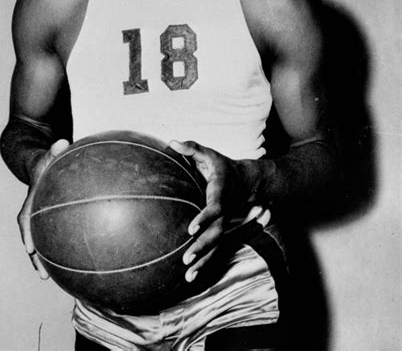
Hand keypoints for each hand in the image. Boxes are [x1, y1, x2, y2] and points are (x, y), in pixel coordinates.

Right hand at [17, 139, 69, 277]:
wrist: (40, 163)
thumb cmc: (46, 158)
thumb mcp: (49, 153)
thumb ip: (55, 149)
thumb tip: (62, 141)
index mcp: (31, 200)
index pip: (26, 218)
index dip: (27, 233)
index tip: (29, 248)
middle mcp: (33, 213)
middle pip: (31, 238)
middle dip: (34, 257)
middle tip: (41, 275)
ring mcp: (41, 219)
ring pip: (40, 242)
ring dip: (44, 260)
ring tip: (51, 280)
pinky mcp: (50, 222)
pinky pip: (52, 238)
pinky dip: (58, 251)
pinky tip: (72, 264)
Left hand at [169, 140, 267, 282]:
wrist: (247, 180)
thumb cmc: (222, 166)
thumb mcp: (209, 154)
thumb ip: (191, 148)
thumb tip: (172, 142)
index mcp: (220, 195)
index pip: (214, 209)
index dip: (204, 218)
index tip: (191, 228)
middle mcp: (225, 213)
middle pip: (215, 234)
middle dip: (202, 247)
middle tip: (186, 259)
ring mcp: (225, 224)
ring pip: (216, 246)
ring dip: (204, 261)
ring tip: (188, 275)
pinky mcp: (222, 231)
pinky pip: (215, 249)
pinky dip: (205, 263)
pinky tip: (191, 277)